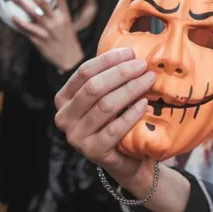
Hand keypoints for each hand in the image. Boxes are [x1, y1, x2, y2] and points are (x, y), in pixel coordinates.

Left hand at [12, 0, 82, 70]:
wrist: (70, 60)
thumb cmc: (68, 41)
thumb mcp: (68, 26)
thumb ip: (59, 15)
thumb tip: (48, 6)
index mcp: (65, 17)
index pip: (61, 0)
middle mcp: (56, 22)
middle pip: (43, 4)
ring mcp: (48, 31)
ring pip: (33, 15)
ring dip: (22, 5)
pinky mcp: (40, 40)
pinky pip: (28, 30)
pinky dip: (20, 24)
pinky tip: (13, 18)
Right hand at [54, 48, 155, 182]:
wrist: (123, 159)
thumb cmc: (114, 120)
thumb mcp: (104, 97)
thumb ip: (108, 78)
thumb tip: (130, 53)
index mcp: (63, 99)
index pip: (84, 72)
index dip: (108, 60)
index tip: (130, 53)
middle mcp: (64, 118)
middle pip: (94, 87)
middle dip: (121, 73)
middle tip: (143, 66)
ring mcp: (76, 136)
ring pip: (105, 106)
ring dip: (130, 89)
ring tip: (149, 80)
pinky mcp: (93, 151)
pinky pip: (115, 128)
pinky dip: (132, 114)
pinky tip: (144, 104)